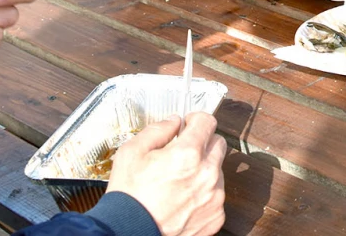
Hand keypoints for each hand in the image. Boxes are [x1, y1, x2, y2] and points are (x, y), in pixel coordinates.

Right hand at [106, 113, 226, 235]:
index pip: (207, 122)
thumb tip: (174, 121)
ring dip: (204, 170)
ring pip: (218, 170)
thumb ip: (156, 131)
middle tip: (183, 153)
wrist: (128, 234)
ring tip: (179, 182)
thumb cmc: (128, 197)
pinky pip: (216, 195)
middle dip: (202, 143)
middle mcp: (207, 173)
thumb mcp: (130, 154)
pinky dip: (204, 194)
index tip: (189, 124)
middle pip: (218, 144)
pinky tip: (183, 200)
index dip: (196, 120)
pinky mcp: (216, 216)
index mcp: (188, 154)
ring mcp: (214, 196)